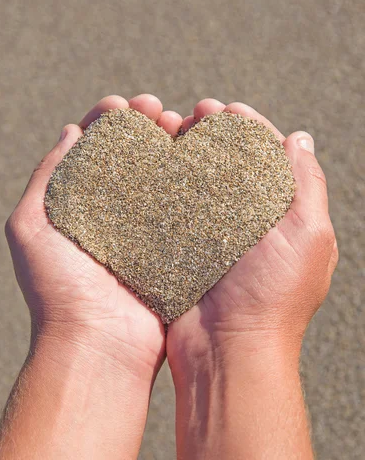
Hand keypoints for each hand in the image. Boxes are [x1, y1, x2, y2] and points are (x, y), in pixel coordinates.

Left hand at [5, 94, 182, 381]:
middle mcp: (113, 211)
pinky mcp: (172, 245)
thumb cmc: (58, 288)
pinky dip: (192, 179)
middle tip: (157, 110)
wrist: (98, 346)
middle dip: (145, 125)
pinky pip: (184, 205)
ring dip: (171, 145)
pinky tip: (202, 158)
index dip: (108, 121)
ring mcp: (145, 228)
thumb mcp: (30, 226)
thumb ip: (46, 176)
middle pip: (132, 155)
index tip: (123, 105)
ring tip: (182, 125)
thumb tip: (70, 130)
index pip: (94, 148)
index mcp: (80, 203)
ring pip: (161, 174)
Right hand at [167, 99, 336, 459]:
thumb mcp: (309, 237)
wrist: (228, 351)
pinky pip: (171, 205)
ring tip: (168, 128)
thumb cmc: (274, 296)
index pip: (265, 155)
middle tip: (194, 114)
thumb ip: (307, 184)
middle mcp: (245, 219)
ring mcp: (211, 232)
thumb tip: (300, 138)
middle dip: (212, 132)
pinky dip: (162, 181)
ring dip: (184, 150)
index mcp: (279, 213)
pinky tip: (149, 162)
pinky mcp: (180, 246)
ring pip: (196, 178)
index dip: (247, 126)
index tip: (225, 109)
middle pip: (228, 161)